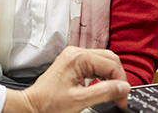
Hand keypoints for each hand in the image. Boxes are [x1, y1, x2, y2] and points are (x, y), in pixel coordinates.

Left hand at [2, 47, 130, 112]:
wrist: (34, 105)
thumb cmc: (50, 102)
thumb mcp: (81, 100)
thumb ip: (105, 92)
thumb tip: (123, 87)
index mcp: (77, 57)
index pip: (111, 64)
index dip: (120, 82)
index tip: (122, 99)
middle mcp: (76, 53)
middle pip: (109, 59)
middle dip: (118, 78)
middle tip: (120, 97)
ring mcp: (74, 56)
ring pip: (103, 61)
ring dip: (111, 77)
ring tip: (112, 94)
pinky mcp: (73, 63)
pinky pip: (95, 65)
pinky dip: (102, 75)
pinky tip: (102, 87)